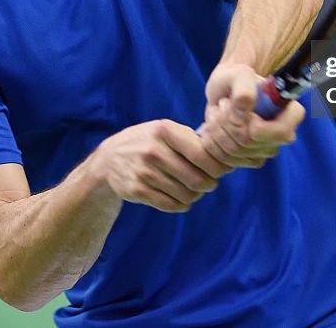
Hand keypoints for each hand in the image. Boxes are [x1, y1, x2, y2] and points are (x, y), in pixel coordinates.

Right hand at [92, 120, 232, 212]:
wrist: (110, 159)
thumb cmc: (148, 142)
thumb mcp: (166, 130)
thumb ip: (192, 139)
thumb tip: (225, 154)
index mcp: (164, 131)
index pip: (201, 154)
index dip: (218, 166)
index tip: (224, 169)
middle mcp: (153, 150)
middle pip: (196, 179)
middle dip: (209, 184)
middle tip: (210, 183)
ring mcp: (144, 172)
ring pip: (185, 194)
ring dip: (196, 196)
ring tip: (195, 190)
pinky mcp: (136, 190)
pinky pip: (170, 205)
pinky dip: (182, 205)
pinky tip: (182, 199)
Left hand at [201, 63, 304, 167]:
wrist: (225, 90)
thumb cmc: (236, 79)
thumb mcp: (239, 74)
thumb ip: (244, 89)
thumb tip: (245, 113)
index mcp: (291, 113)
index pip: (280, 132)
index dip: (254, 125)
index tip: (240, 107)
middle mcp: (284, 135)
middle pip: (249, 141)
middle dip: (227, 120)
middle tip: (222, 103)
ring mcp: (267, 150)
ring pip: (234, 150)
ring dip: (217, 128)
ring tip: (217, 111)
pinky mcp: (250, 159)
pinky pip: (225, 159)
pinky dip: (212, 141)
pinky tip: (213, 126)